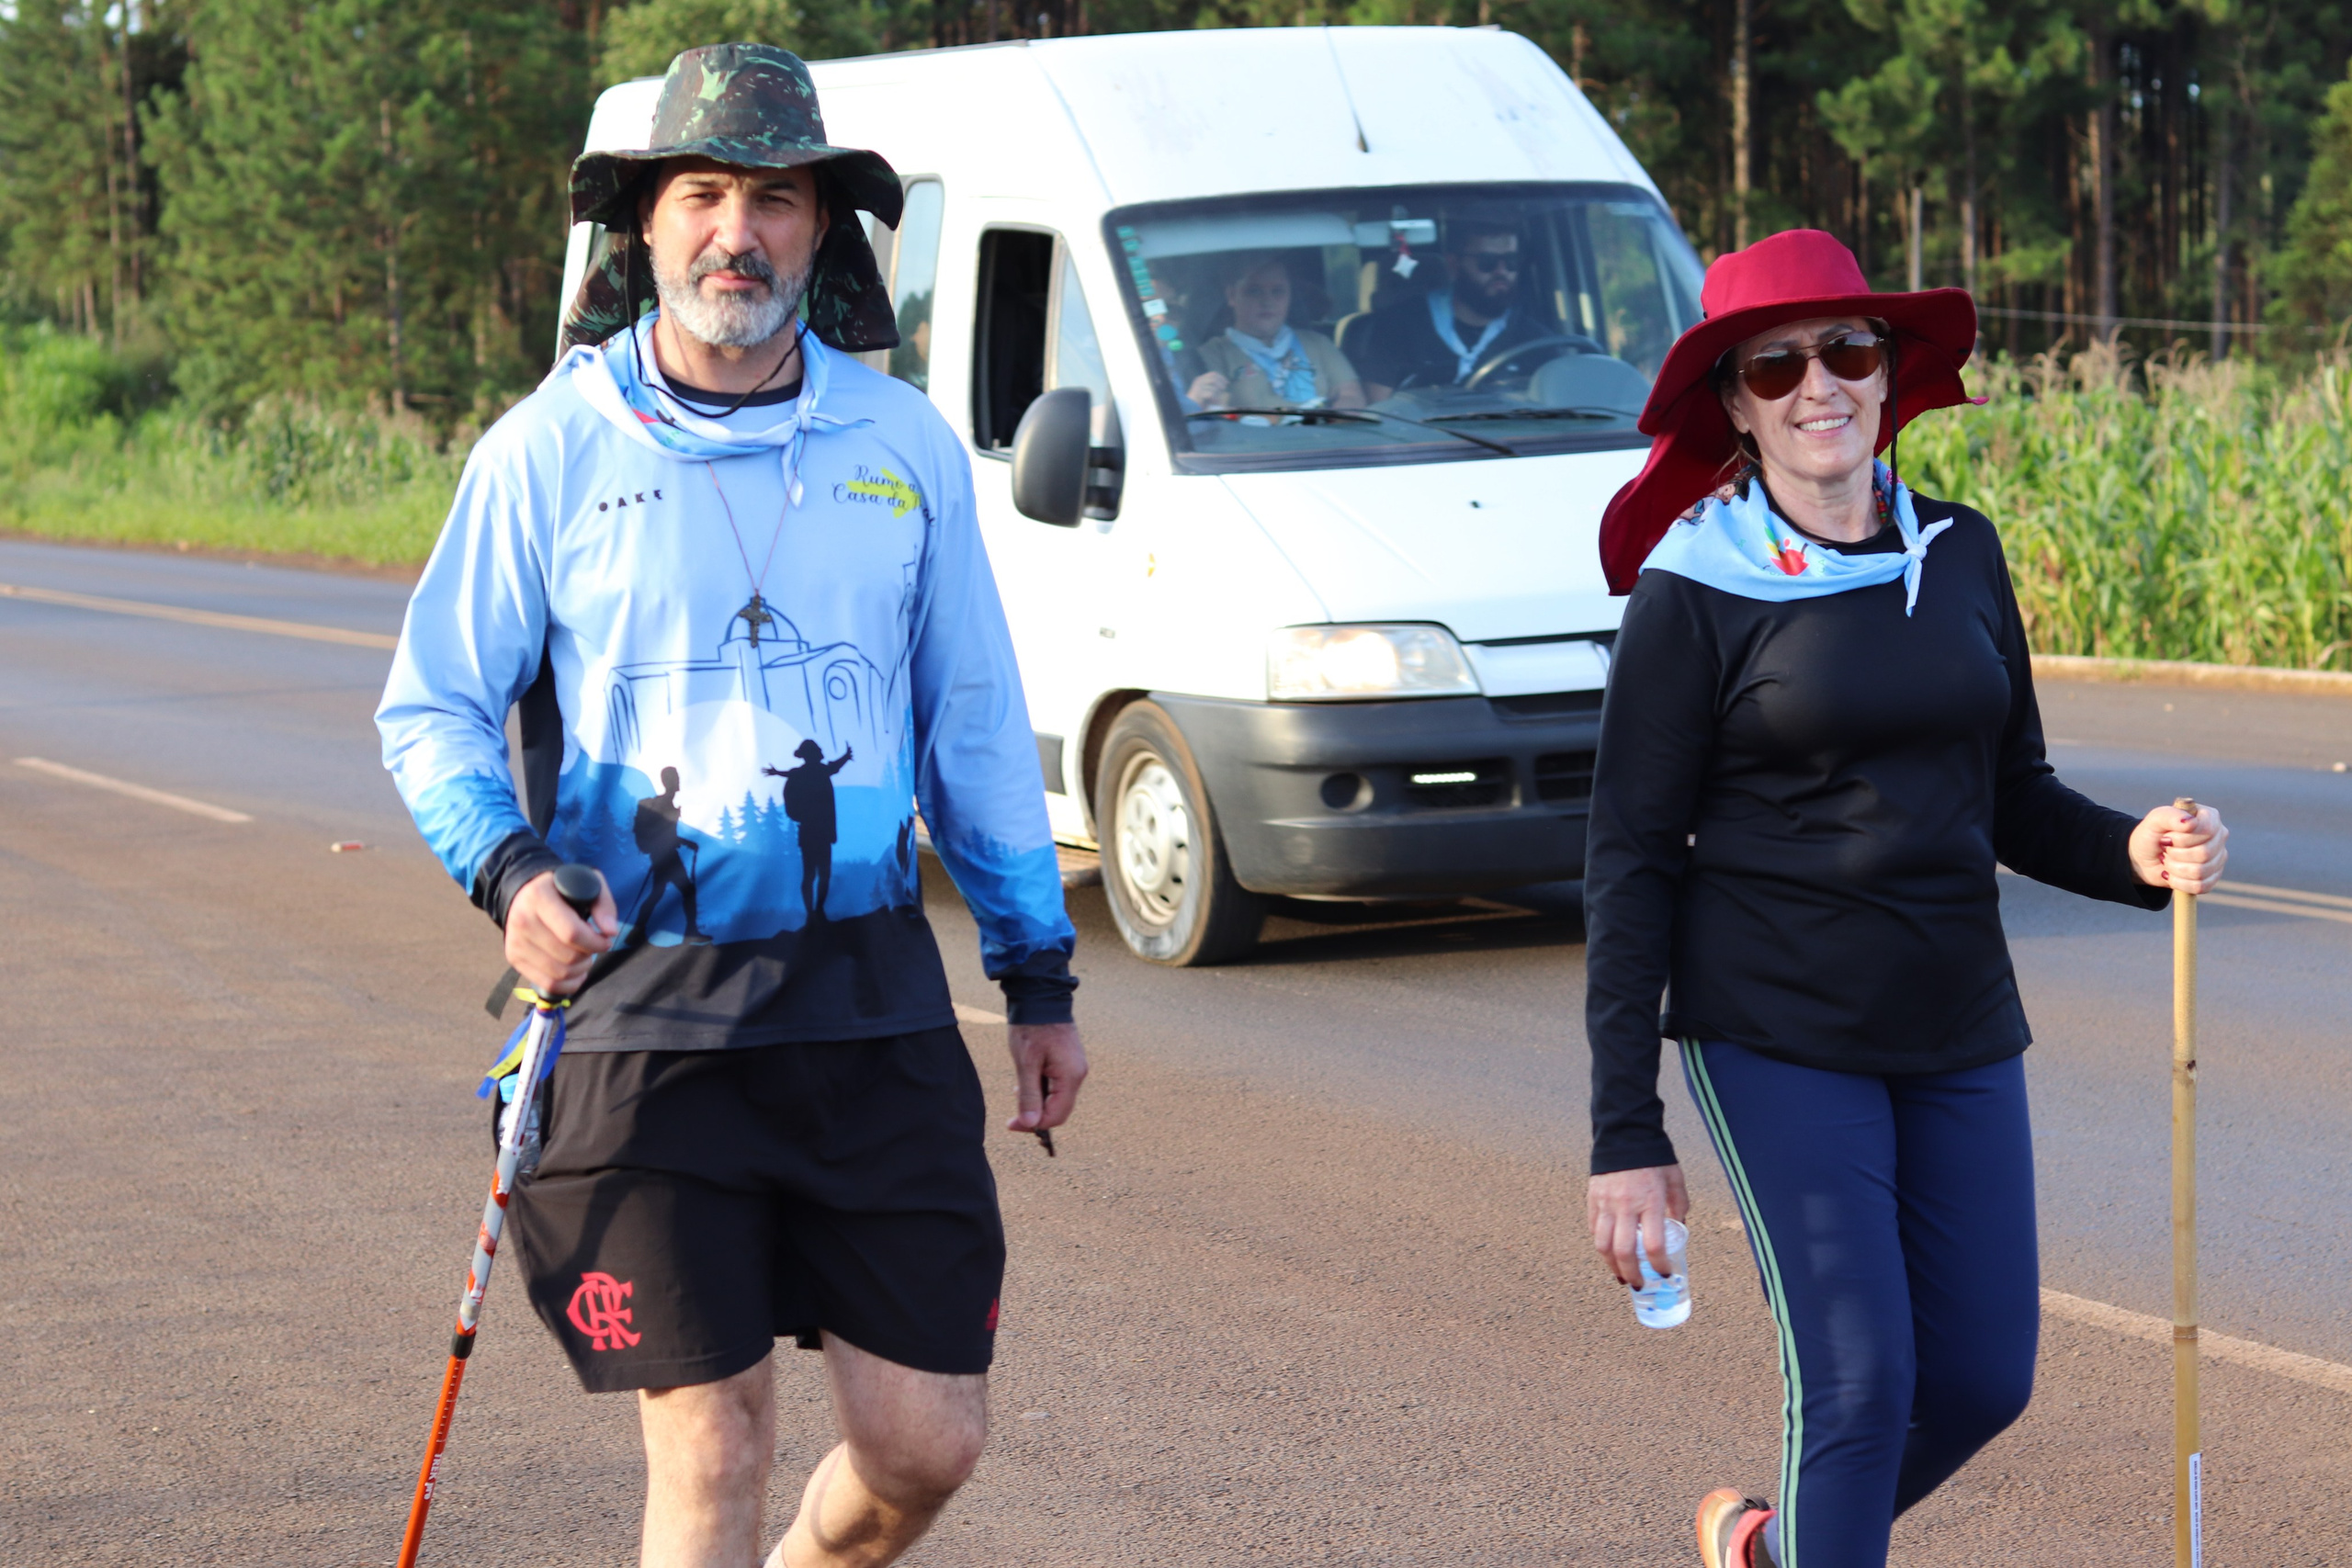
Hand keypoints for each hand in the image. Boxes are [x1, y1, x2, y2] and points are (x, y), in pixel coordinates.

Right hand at [504, 868, 616, 996]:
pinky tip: (576, 973)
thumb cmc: (561, 889)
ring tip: (585, 958)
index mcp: (539, 897)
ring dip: (580, 970)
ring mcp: (516, 942)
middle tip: (593, 947)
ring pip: (559, 973)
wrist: (524, 893)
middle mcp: (522, 921)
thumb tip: (611, 932)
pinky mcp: (514, 958)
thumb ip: (603, 904)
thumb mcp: (587, 883)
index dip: (595, 942)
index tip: (605, 940)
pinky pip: (547, 984)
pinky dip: (568, 985)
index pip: (571, 933)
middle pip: (567, 956)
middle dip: (589, 955)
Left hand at [1006, 1021, 1085, 1134]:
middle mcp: (1078, 1074)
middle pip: (1059, 1109)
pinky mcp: (1070, 1063)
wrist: (1041, 998)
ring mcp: (1075, 1068)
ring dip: (1037, 1101)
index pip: (1056, 1115)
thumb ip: (1029, 1095)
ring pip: (1058, 1098)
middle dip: (1036, 1114)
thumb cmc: (1032, 1027)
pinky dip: (1042, 1089)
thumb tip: (1030, 1123)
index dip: (1034, 1124)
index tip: (1012, 1124)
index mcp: (1070, 1076)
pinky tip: (1028, 1079)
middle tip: (1013, 1112)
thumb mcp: (1025, 1063)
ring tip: (1019, 1089)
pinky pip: (1058, 1086)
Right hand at [1187, 371, 1229, 408]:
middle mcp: (1199, 381)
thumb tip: (1224, 385)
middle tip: (1224, 388)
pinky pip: (1211, 394)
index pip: (1213, 374)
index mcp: (1200, 379)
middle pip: (1214, 378)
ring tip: (1217, 400)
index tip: (1227, 383)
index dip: (1221, 378)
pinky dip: (1214, 398)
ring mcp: (1198, 386)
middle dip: (1221, 383)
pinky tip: (1214, 402)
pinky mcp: (1199, 393)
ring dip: (1217, 393)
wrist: (1189, 407)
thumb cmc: (1199, 401)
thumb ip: (1214, 388)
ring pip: (1213, 387)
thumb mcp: (1207, 392)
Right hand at [1587, 1163, 1688, 1286]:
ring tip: (1621, 1275)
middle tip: (1639, 1285)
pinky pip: (1594, 1229)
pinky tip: (1609, 1253)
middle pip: (1624, 1251)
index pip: (1653, 1245)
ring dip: (1612, 1266)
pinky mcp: (1593, 1199)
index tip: (1665, 1273)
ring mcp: (1606, 1203)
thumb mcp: (1675, 1179)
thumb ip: (1679, 1204)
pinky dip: (1601, 1246)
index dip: (1659, 1265)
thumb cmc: (1654, 1156)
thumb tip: (1678, 1226)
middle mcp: (1626, 1205)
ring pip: (1603, 1245)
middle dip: (1632, 1274)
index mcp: (1650, 1201)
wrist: (1625, 1133)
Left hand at [2128, 801, 2227, 895]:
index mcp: (2209, 817)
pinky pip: (2200, 886)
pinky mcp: (2212, 877)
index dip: (2182, 838)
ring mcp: (2218, 858)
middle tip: (2165, 849)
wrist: (2143, 857)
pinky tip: (2170, 875)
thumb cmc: (2152, 834)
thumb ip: (2170, 815)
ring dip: (2174, 868)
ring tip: (2167, 860)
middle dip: (2175, 854)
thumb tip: (2191, 823)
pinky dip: (2178, 882)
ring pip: (2200, 871)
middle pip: (2204, 853)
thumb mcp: (2154, 820)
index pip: (2206, 829)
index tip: (2166, 837)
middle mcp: (2219, 837)